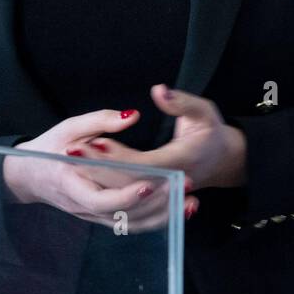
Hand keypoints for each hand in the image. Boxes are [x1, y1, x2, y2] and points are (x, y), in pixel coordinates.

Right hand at [1, 107, 190, 232]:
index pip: (100, 199)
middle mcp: (82, 206)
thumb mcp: (71, 127)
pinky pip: (131, 224)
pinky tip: (179, 210)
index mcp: (71, 182)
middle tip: (185, 188)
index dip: (126, 195)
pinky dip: (156, 220)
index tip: (151, 182)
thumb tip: (133, 115)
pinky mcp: (103, 218)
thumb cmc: (50, 147)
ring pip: (131, 225)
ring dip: (163, 216)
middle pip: (123, 215)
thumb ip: (101, 120)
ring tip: (190, 202)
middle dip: (157, 204)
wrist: (29, 175)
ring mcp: (93, 216)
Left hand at [75, 84, 247, 192]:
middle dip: (97, 167)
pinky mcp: (154, 201)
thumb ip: (181, 102)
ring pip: (124, 196)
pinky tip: (86, 172)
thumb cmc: (211, 132)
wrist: (223, 161)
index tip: (92, 140)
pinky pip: (127, 202)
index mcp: (181, 162)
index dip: (116, 156)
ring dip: (97, 178)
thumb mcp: (203, 111)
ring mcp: (161, 196)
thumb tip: (159, 91)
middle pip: (127, 183)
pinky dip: (105, 189)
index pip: (142, 164)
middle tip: (70, 150)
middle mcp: (168, 184)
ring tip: (72, 158)